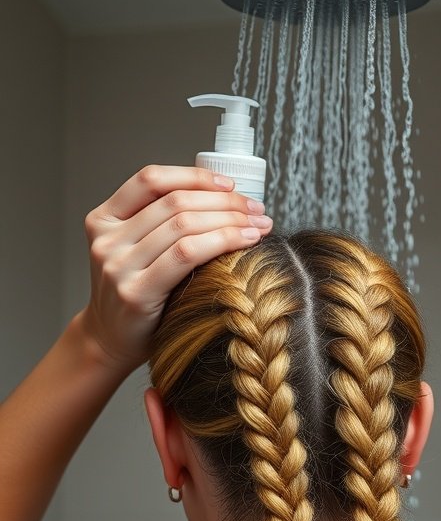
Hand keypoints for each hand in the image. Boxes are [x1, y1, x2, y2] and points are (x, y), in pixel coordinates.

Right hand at [80, 165, 272, 371]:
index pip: (151, 180)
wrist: (109, 343)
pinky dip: (222, 242)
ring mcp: (118, 266)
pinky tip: (245, 242)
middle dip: (223, 201)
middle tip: (255, 209)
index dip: (195, 177)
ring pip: (183, 225)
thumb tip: (220, 199)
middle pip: (174, 203)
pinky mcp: (136, 292)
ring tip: (258, 226)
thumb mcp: (134, 251)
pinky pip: (186, 255)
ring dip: (229, 221)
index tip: (230, 185)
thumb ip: (158, 225)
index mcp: (103, 218)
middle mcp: (106, 239)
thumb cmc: (134, 297)